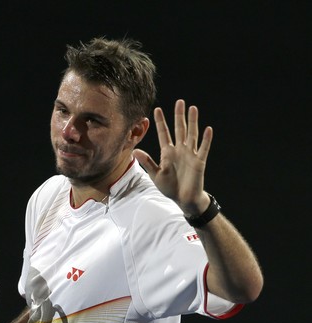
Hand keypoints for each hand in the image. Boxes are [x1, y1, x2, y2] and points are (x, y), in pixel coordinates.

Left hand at [133, 99, 211, 214]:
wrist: (183, 199)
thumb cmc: (169, 187)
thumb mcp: (156, 175)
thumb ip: (147, 162)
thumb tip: (136, 151)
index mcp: (167, 153)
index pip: (164, 134)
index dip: (161, 122)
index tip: (157, 110)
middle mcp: (179, 150)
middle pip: (179, 129)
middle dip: (179, 116)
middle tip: (180, 102)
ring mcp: (190, 155)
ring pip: (192, 135)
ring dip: (192, 122)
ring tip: (193, 108)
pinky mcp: (199, 162)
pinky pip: (203, 149)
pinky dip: (206, 139)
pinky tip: (207, 129)